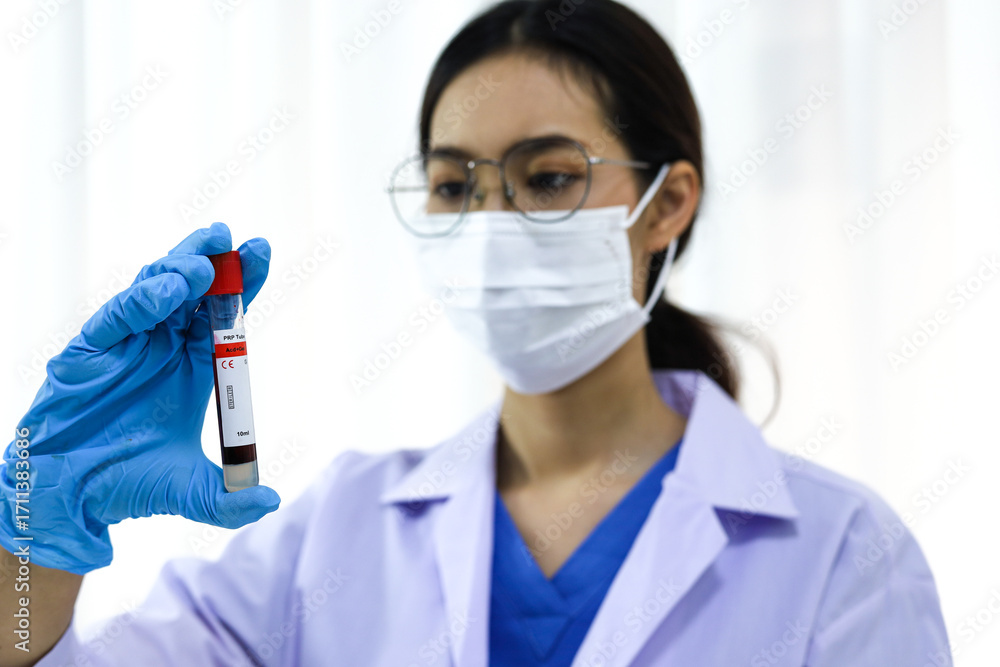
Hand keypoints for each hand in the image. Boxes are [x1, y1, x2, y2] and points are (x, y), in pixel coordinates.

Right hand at [0, 222, 280, 574]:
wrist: (68, 499)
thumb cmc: (127, 485)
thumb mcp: (192, 493)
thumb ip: (230, 499)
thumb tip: (271, 501)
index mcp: (193, 366)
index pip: (224, 315)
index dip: (244, 285)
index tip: (263, 254)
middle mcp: (163, 346)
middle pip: (194, 291)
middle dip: (218, 263)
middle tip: (240, 243)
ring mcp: (127, 343)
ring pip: (155, 290)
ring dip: (180, 271)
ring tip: (204, 265)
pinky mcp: (90, 349)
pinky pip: (118, 315)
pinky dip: (142, 299)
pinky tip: (168, 290)